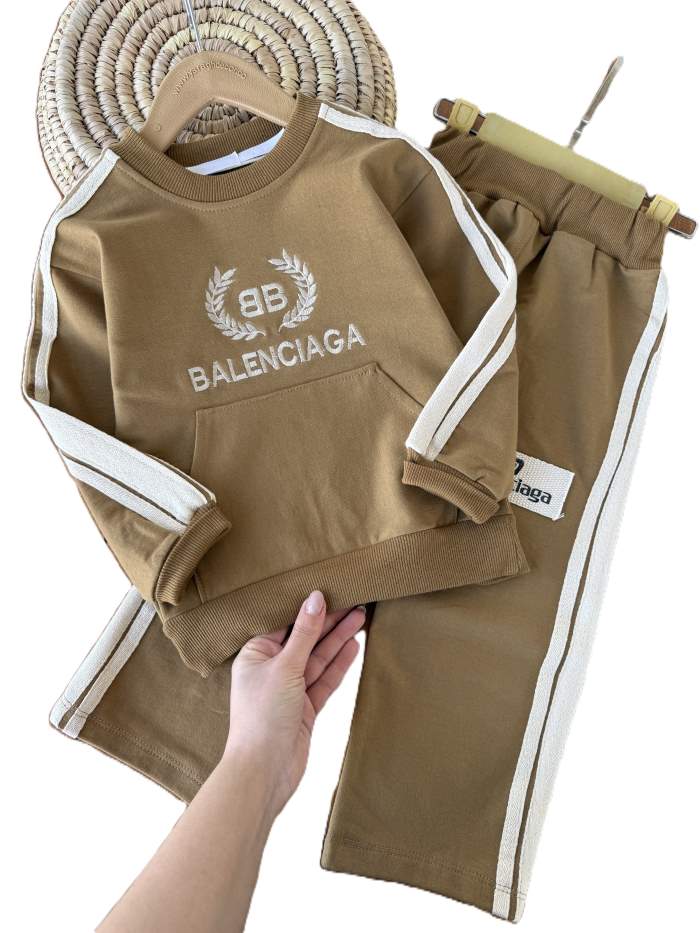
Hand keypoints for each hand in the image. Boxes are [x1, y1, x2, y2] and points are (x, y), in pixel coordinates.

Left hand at [224, 592, 364, 816]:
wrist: (264, 772)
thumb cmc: (262, 717)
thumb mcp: (284, 667)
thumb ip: (304, 633)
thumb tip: (315, 598)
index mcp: (255, 655)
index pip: (285, 624)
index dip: (308, 608)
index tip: (331, 589)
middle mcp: (270, 670)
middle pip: (305, 639)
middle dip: (329, 622)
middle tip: (356, 600)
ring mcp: (289, 689)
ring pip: (318, 658)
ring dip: (338, 639)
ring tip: (362, 616)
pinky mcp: (305, 708)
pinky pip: (324, 679)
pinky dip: (339, 664)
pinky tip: (355, 646)